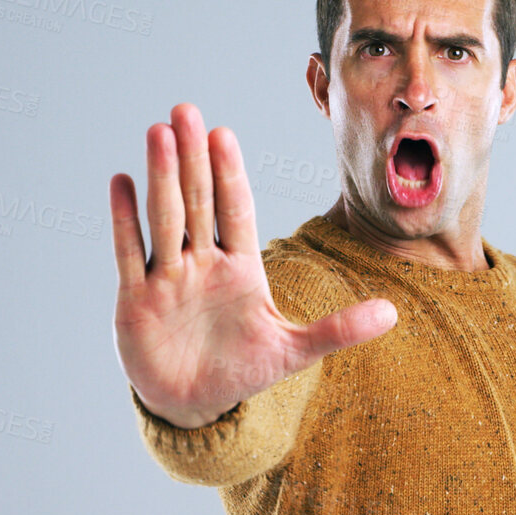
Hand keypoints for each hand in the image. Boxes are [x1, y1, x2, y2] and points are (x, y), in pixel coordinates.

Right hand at [110, 103, 396, 427]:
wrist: (194, 404)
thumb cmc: (242, 370)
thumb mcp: (295, 351)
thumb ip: (340, 330)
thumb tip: (394, 312)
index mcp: (241, 267)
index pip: (235, 210)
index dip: (230, 174)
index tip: (225, 135)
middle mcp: (202, 262)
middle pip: (198, 200)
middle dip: (193, 158)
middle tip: (186, 111)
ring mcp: (167, 277)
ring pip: (165, 218)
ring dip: (162, 176)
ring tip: (158, 133)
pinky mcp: (137, 300)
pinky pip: (129, 253)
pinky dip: (125, 219)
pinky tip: (122, 181)